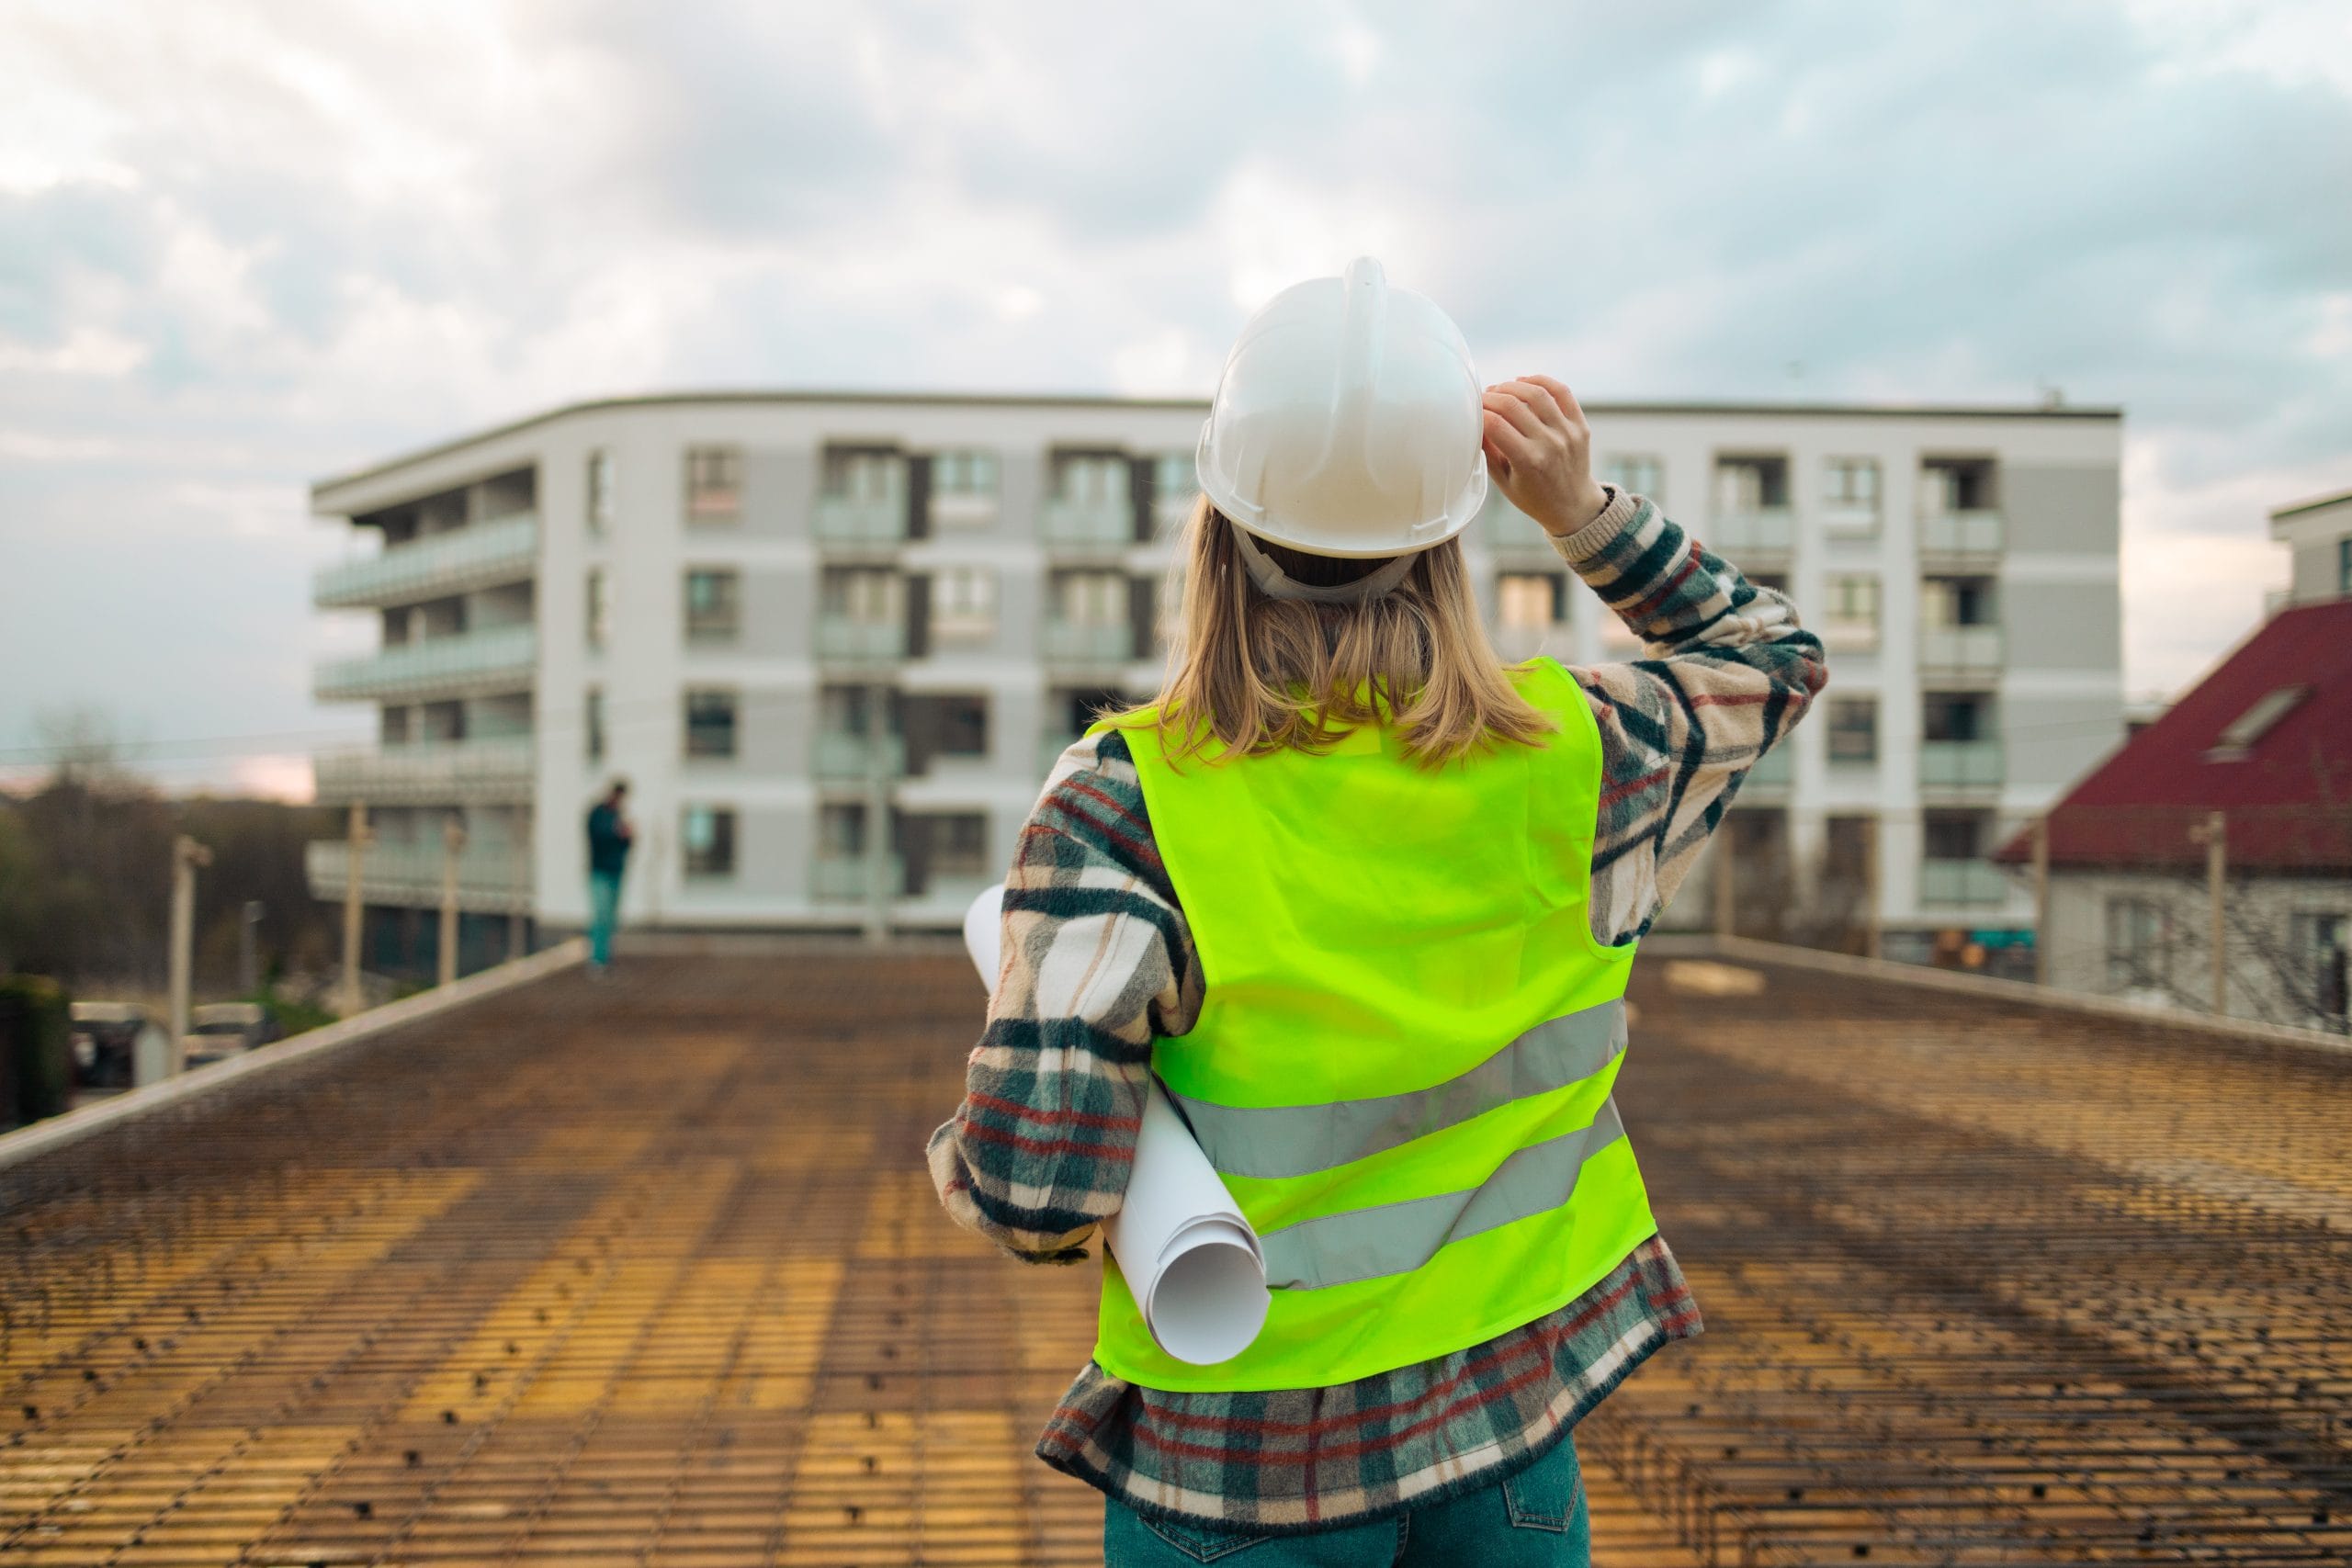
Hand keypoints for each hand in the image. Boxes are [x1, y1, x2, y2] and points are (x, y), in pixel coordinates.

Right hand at [1481, 375, 1608, 537]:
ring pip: (1536, 393)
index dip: (1478, 411)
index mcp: (1528, 462)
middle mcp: (1550, 444)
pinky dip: (1541, 381)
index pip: (1495, 424)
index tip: (1470, 410)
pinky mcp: (1580, 425)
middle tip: (1481, 398)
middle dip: (1491, 397)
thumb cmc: (1533, 497)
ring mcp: (1567, 432)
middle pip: (1512, 405)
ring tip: (1500, 389)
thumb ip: (1488, 451)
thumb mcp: (1503, 481)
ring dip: (1512, 386)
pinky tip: (1524, 382)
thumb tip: (1472, 421)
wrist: (1574, 507)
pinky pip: (1562, 392)